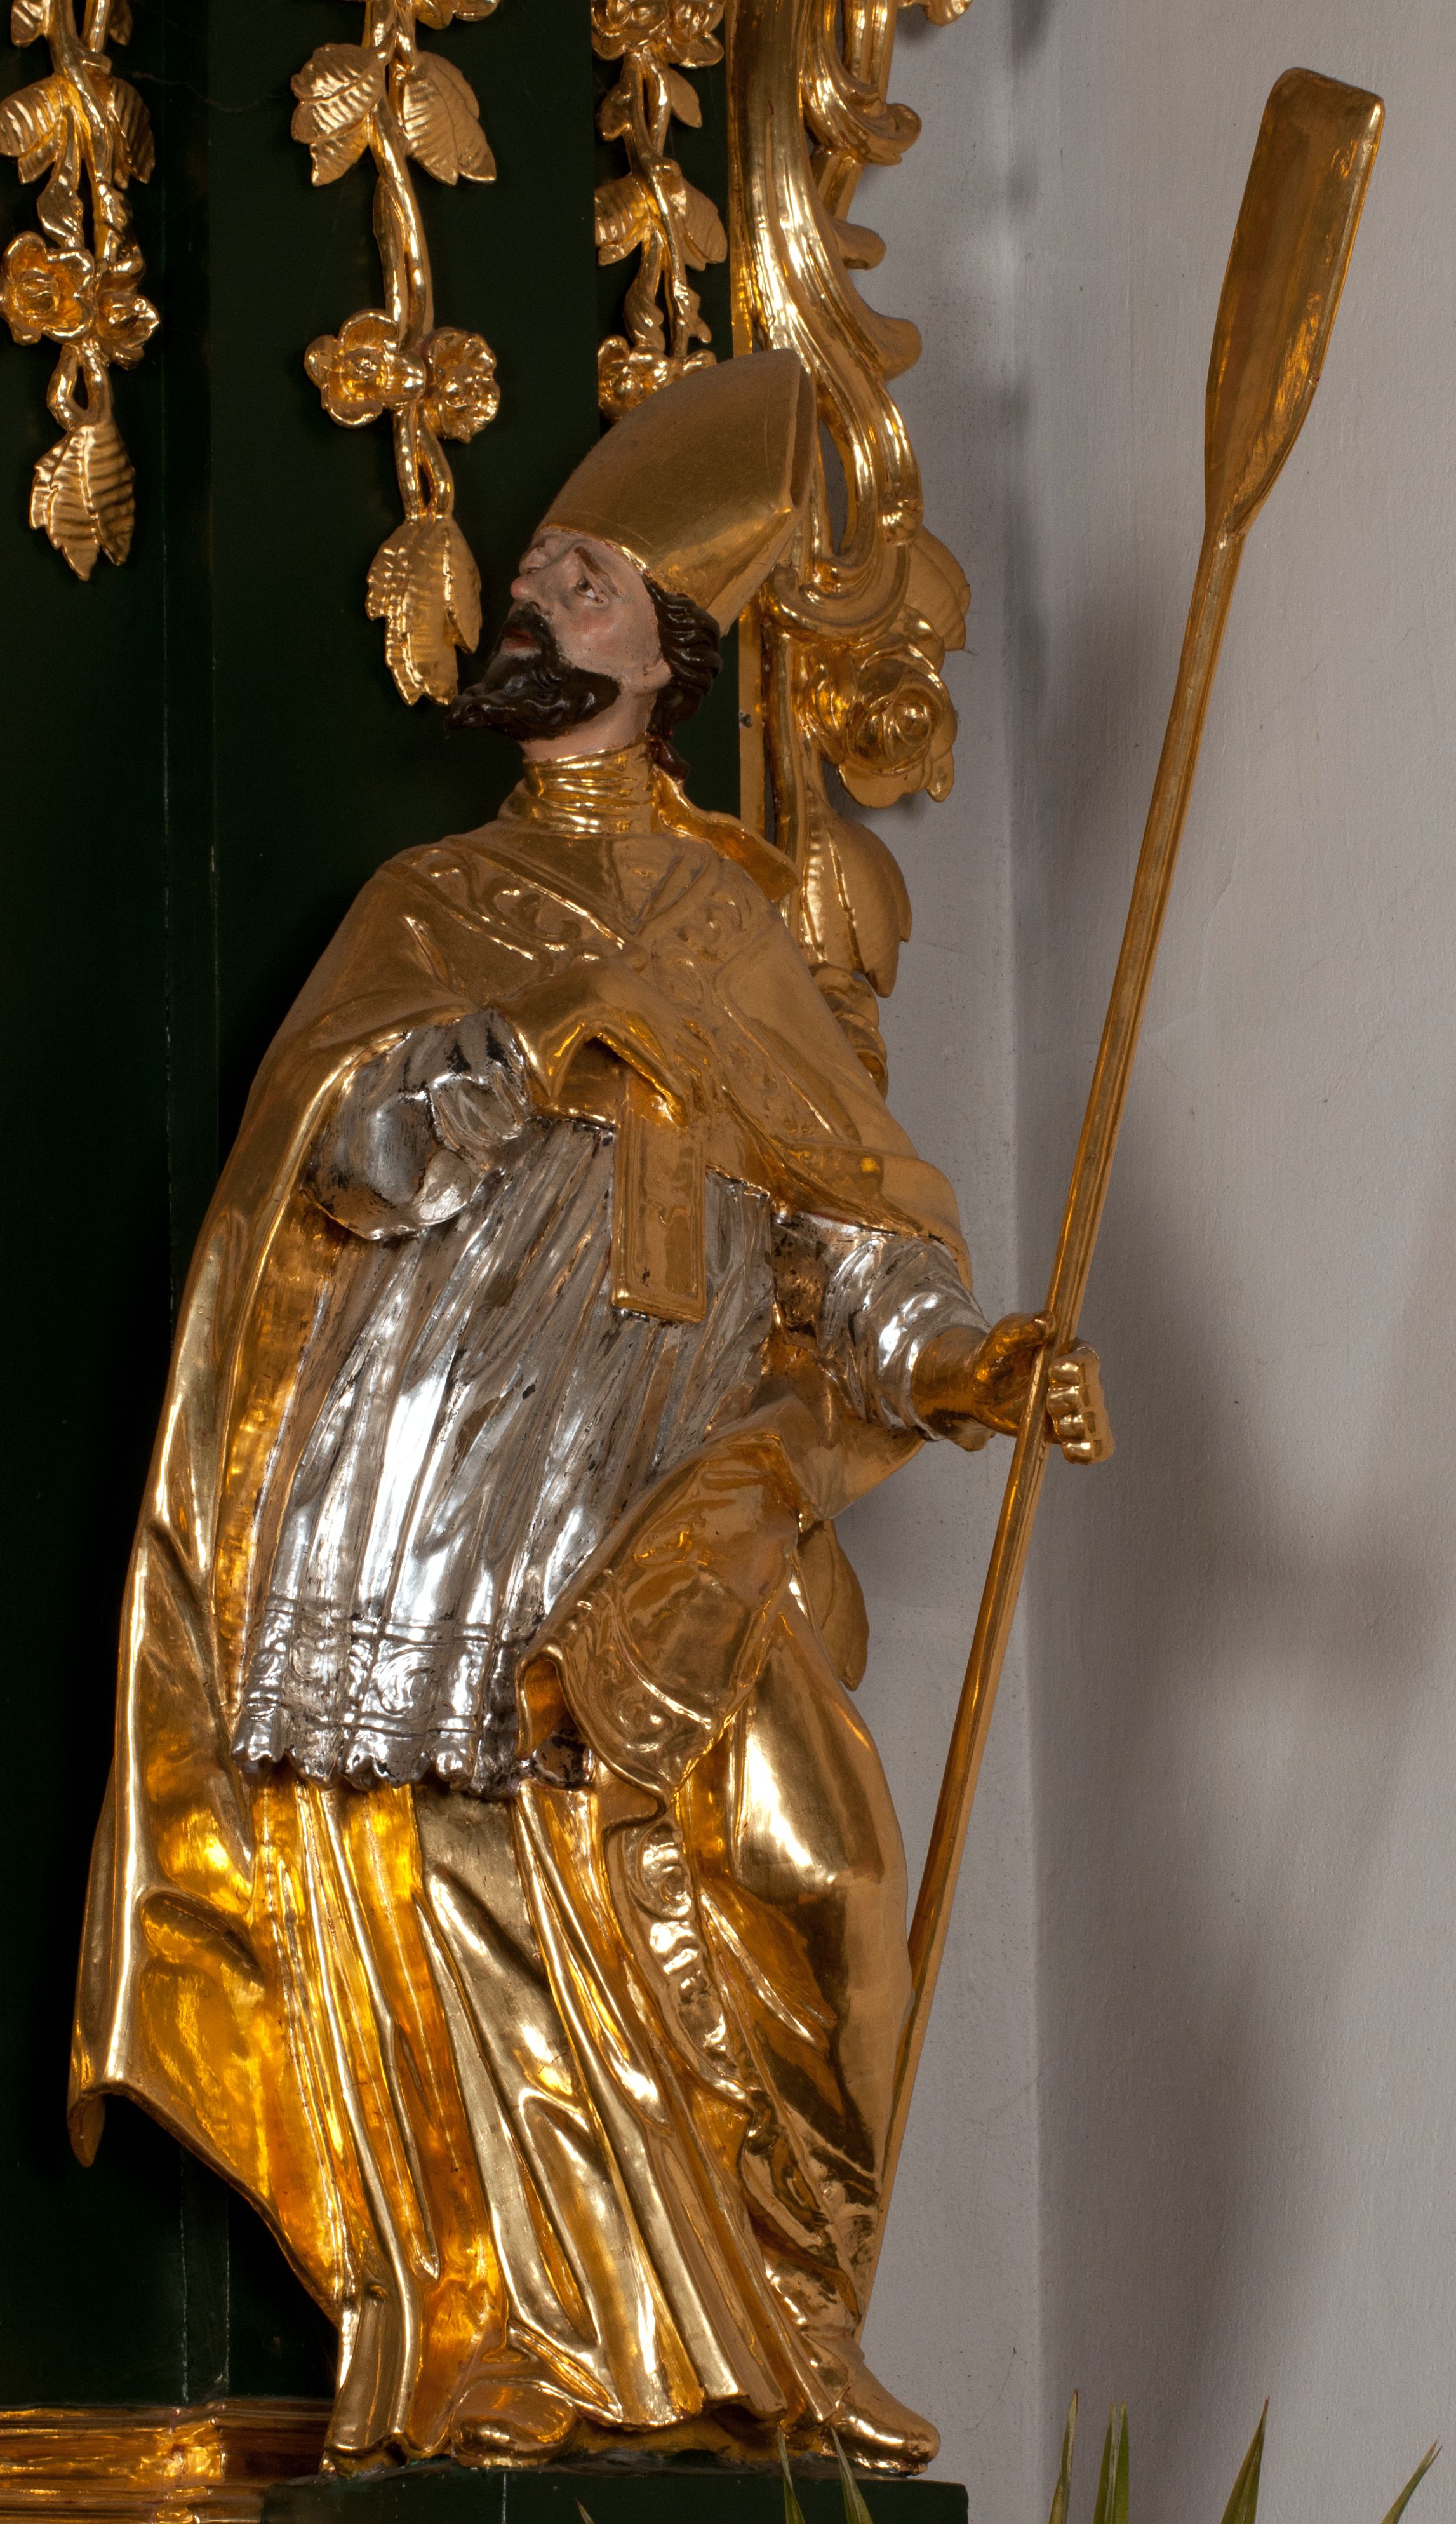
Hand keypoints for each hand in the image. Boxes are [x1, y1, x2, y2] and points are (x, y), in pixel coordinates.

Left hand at [910, 1316, 1113, 1461]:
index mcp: (1071, 1353)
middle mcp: (1081, 1381)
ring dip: (1077, 1427)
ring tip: (1057, 1424)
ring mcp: (1076, 1409)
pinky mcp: (1067, 1432)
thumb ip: (1023, 1328)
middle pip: (1093, 1395)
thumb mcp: (1004, 1337)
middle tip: (1050, 1400)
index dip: (1076, 1370)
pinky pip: (1093, 1449)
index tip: (1053, 1371)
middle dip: (1071, 1401)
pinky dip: (1087, 1453)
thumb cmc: (994, 1355)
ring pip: (1097, 1425)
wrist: (980, 1388)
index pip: (1089, 1361)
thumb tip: (1046, 1319)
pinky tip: (1069, 1450)